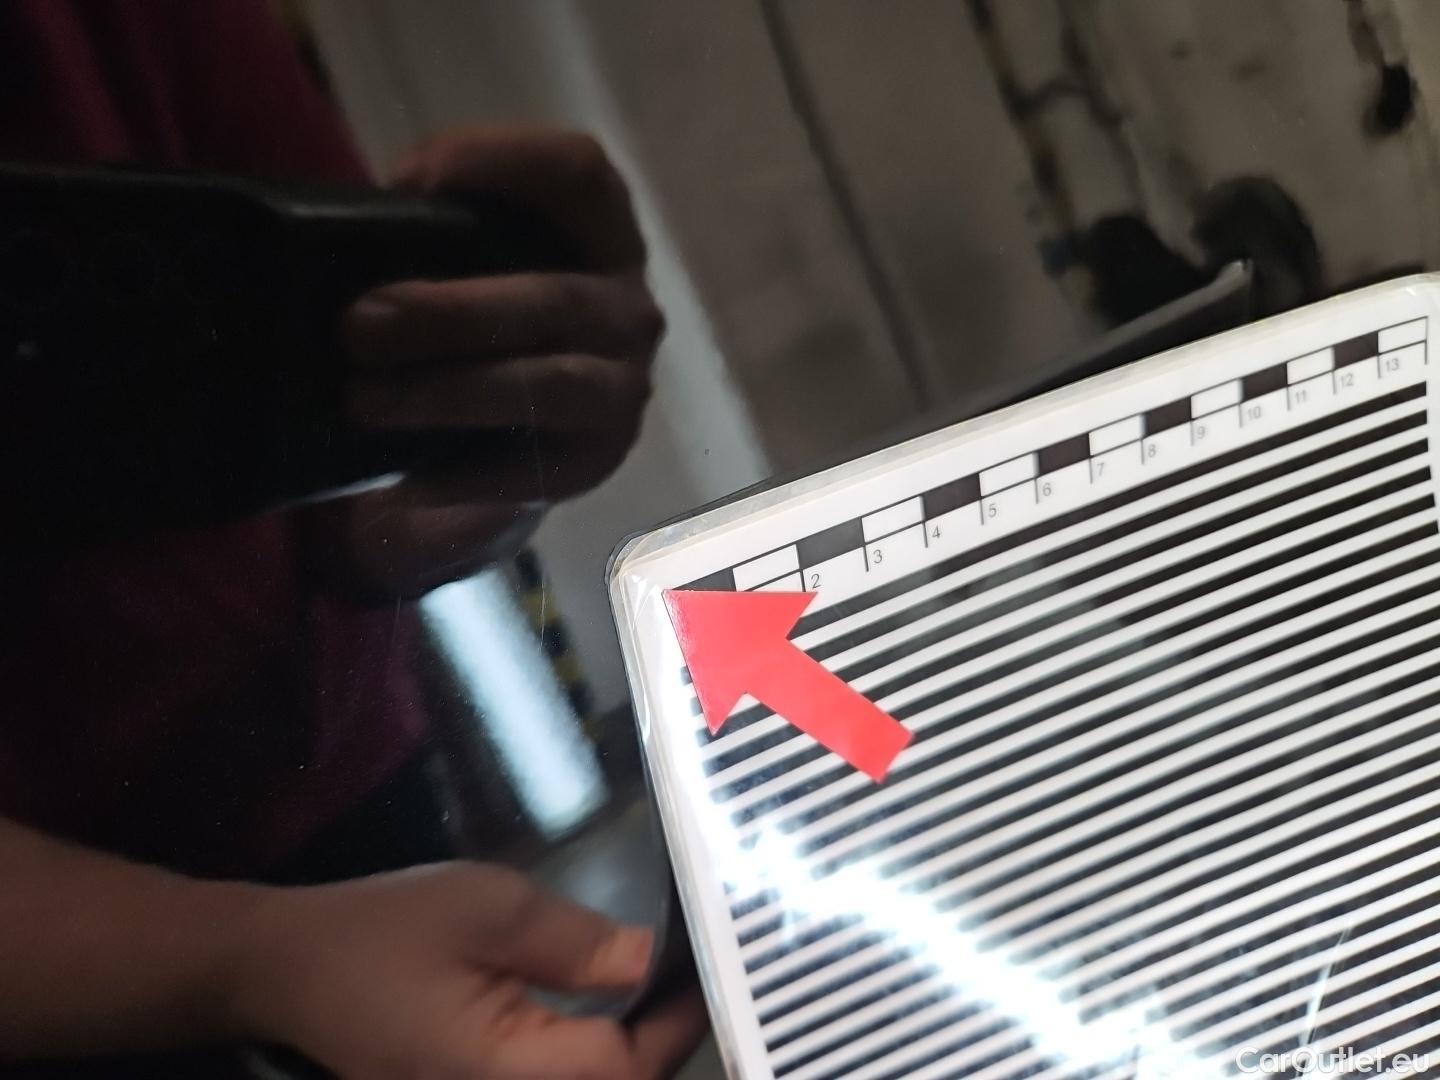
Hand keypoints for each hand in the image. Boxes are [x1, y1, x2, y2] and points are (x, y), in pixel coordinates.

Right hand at [229, 862, 706, 1078]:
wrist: (285, 967)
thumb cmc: (381, 931)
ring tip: (659, 996)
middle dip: (657, 1045)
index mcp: (500, 1070)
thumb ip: (574, 941)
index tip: (705, 973)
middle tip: (690, 981)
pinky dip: (585, 1059)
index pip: (621, 1070)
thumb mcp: (485, 908)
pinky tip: (602, 1016)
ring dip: (624, 1056)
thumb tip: (649, 959)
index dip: (675, 1025)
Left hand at [319, 127, 664, 598]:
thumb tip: (352, 228)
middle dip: (448, 314)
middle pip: (552, 299)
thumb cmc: (476, 319)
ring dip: (451, 394)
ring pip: (552, 387)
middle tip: (357, 327)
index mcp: (599, 232)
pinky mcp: (595, 462)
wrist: (509, 432)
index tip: (409, 183)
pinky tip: (404, 479)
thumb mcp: (464, 259)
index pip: (580, 172)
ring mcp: (622, 390)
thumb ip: (430, 232)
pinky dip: (466, 476)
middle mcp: (627, 308)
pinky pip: (537, 472)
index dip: (503, 163)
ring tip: (367, 402)